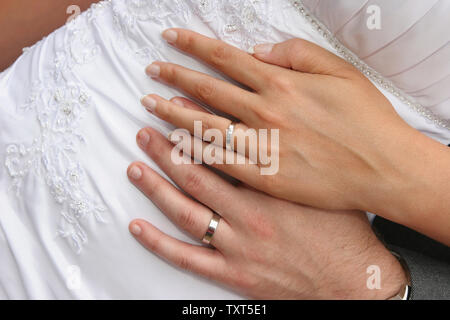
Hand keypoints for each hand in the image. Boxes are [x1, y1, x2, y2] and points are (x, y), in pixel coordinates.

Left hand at [126, 127, 405, 298]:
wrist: (356, 281)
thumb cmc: (344, 231)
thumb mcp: (324, 184)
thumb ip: (294, 160)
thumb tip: (268, 132)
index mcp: (273, 188)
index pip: (225, 150)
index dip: (197, 128)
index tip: (178, 109)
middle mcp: (249, 213)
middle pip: (197, 175)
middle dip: (168, 151)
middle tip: (146, 131)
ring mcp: (238, 245)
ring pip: (186, 210)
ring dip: (156, 186)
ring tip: (135, 165)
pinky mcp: (233, 273)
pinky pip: (187, 257)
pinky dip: (158, 242)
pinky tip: (138, 226)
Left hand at [141, 29, 449, 244]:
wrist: (383, 168)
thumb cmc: (366, 119)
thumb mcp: (340, 70)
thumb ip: (297, 54)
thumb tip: (259, 52)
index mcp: (281, 84)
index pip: (225, 59)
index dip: (194, 46)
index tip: (171, 39)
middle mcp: (264, 113)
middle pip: (207, 91)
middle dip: (175, 77)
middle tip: (151, 71)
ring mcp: (261, 147)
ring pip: (204, 127)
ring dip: (174, 113)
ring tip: (150, 105)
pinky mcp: (263, 178)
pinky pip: (219, 163)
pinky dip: (194, 151)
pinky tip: (174, 143)